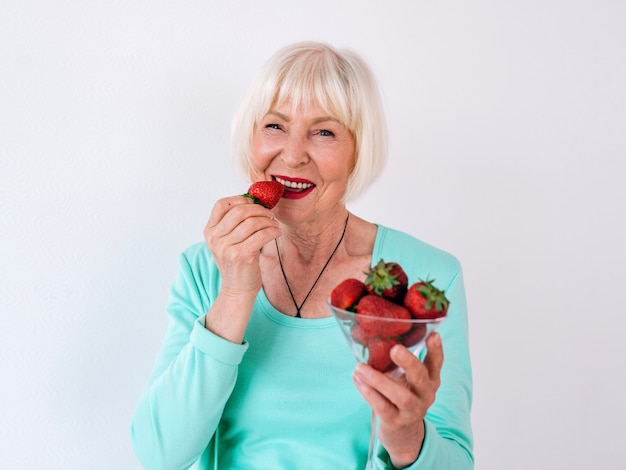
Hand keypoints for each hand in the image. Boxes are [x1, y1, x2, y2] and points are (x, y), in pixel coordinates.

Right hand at [203, 195, 280, 297]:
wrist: (237, 289)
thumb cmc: (236, 263)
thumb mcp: (227, 242)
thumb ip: (234, 224)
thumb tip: (254, 201)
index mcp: (210, 232)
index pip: (221, 205)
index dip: (239, 199)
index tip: (253, 202)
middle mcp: (215, 239)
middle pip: (239, 211)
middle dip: (258, 209)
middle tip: (268, 213)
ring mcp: (227, 248)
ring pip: (252, 223)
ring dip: (267, 221)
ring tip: (274, 224)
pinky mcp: (241, 256)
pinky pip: (261, 235)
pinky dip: (272, 231)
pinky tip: (276, 232)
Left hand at [352, 333, 443, 467]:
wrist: (403, 432)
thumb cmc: (402, 395)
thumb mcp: (407, 378)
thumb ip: (400, 361)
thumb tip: (375, 331)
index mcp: (430, 379)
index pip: (436, 362)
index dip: (436, 349)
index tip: (433, 335)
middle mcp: (425, 394)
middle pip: (421, 377)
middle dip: (408, 362)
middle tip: (395, 349)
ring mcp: (412, 410)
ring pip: (400, 395)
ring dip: (378, 380)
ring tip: (360, 367)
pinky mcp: (396, 421)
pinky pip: (382, 407)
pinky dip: (369, 393)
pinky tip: (358, 380)